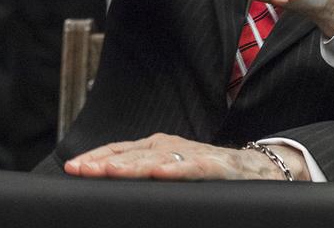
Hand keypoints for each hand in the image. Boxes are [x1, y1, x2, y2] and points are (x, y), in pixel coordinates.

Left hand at [65, 133, 307, 179]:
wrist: (262, 170)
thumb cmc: (212, 175)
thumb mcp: (173, 171)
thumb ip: (146, 177)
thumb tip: (108, 186)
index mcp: (160, 147)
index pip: (121, 150)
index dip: (97, 158)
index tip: (72, 169)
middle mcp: (174, 146)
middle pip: (133, 154)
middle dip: (105, 163)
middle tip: (80, 170)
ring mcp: (195, 155)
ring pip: (158, 158)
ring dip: (132, 165)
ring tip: (108, 171)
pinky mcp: (217, 166)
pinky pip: (194, 168)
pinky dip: (176, 169)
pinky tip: (159, 173)